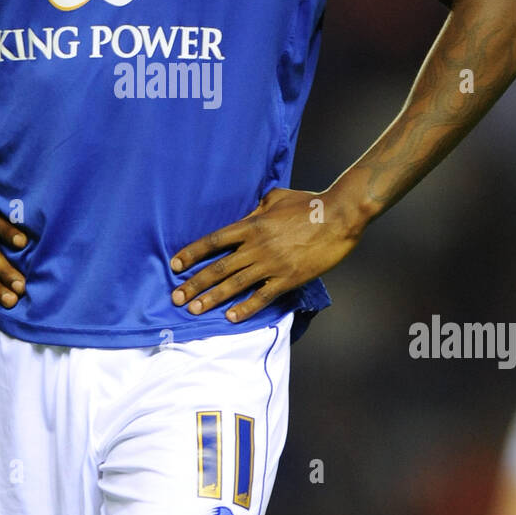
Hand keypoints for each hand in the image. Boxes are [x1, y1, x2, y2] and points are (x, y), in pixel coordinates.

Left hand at [169, 185, 366, 324]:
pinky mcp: (288, 278)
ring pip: (235, 284)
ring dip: (212, 298)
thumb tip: (245, 213)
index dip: (192, 253)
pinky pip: (262, 297)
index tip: (175, 265)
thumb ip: (257, 207)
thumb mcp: (276, 197)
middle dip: (194, 283)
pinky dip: (245, 308)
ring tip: (194, 310)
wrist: (339, 216)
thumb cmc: (309, 203)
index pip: (214, 241)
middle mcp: (257, 246)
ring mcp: (272, 264)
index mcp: (252, 224)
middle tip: (176, 297)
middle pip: (218, 267)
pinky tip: (230, 317)